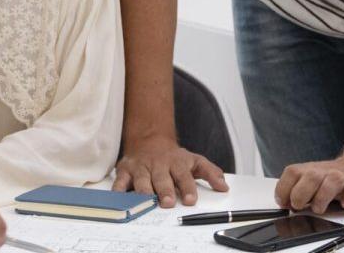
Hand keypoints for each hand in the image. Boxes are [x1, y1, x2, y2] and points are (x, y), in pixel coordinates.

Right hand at [113, 134, 228, 207]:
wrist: (149, 140)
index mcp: (177, 163)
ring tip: (147, 200)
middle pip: (162, 179)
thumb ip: (210, 173)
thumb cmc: (174, 157)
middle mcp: (159, 165)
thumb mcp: (195, 161)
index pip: (184, 176)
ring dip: (144, 190)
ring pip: (141, 180)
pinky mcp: (125, 170)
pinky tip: (119, 195)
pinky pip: (120, 180)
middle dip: (165, 190)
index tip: (190, 200)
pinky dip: (119, 188)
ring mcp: (141, 167)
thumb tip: (224, 187)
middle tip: (167, 202)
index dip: (187, 188)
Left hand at [273, 154, 343, 213]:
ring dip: (323, 197)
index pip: (292, 173)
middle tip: (300, 206)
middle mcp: (327, 172)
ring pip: (333, 181)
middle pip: (311, 177)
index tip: (284, 203)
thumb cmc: (334, 181)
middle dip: (301, 194)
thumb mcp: (312, 184)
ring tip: (320, 208)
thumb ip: (297, 192)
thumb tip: (283, 204)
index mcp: (311, 171)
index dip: (284, 189)